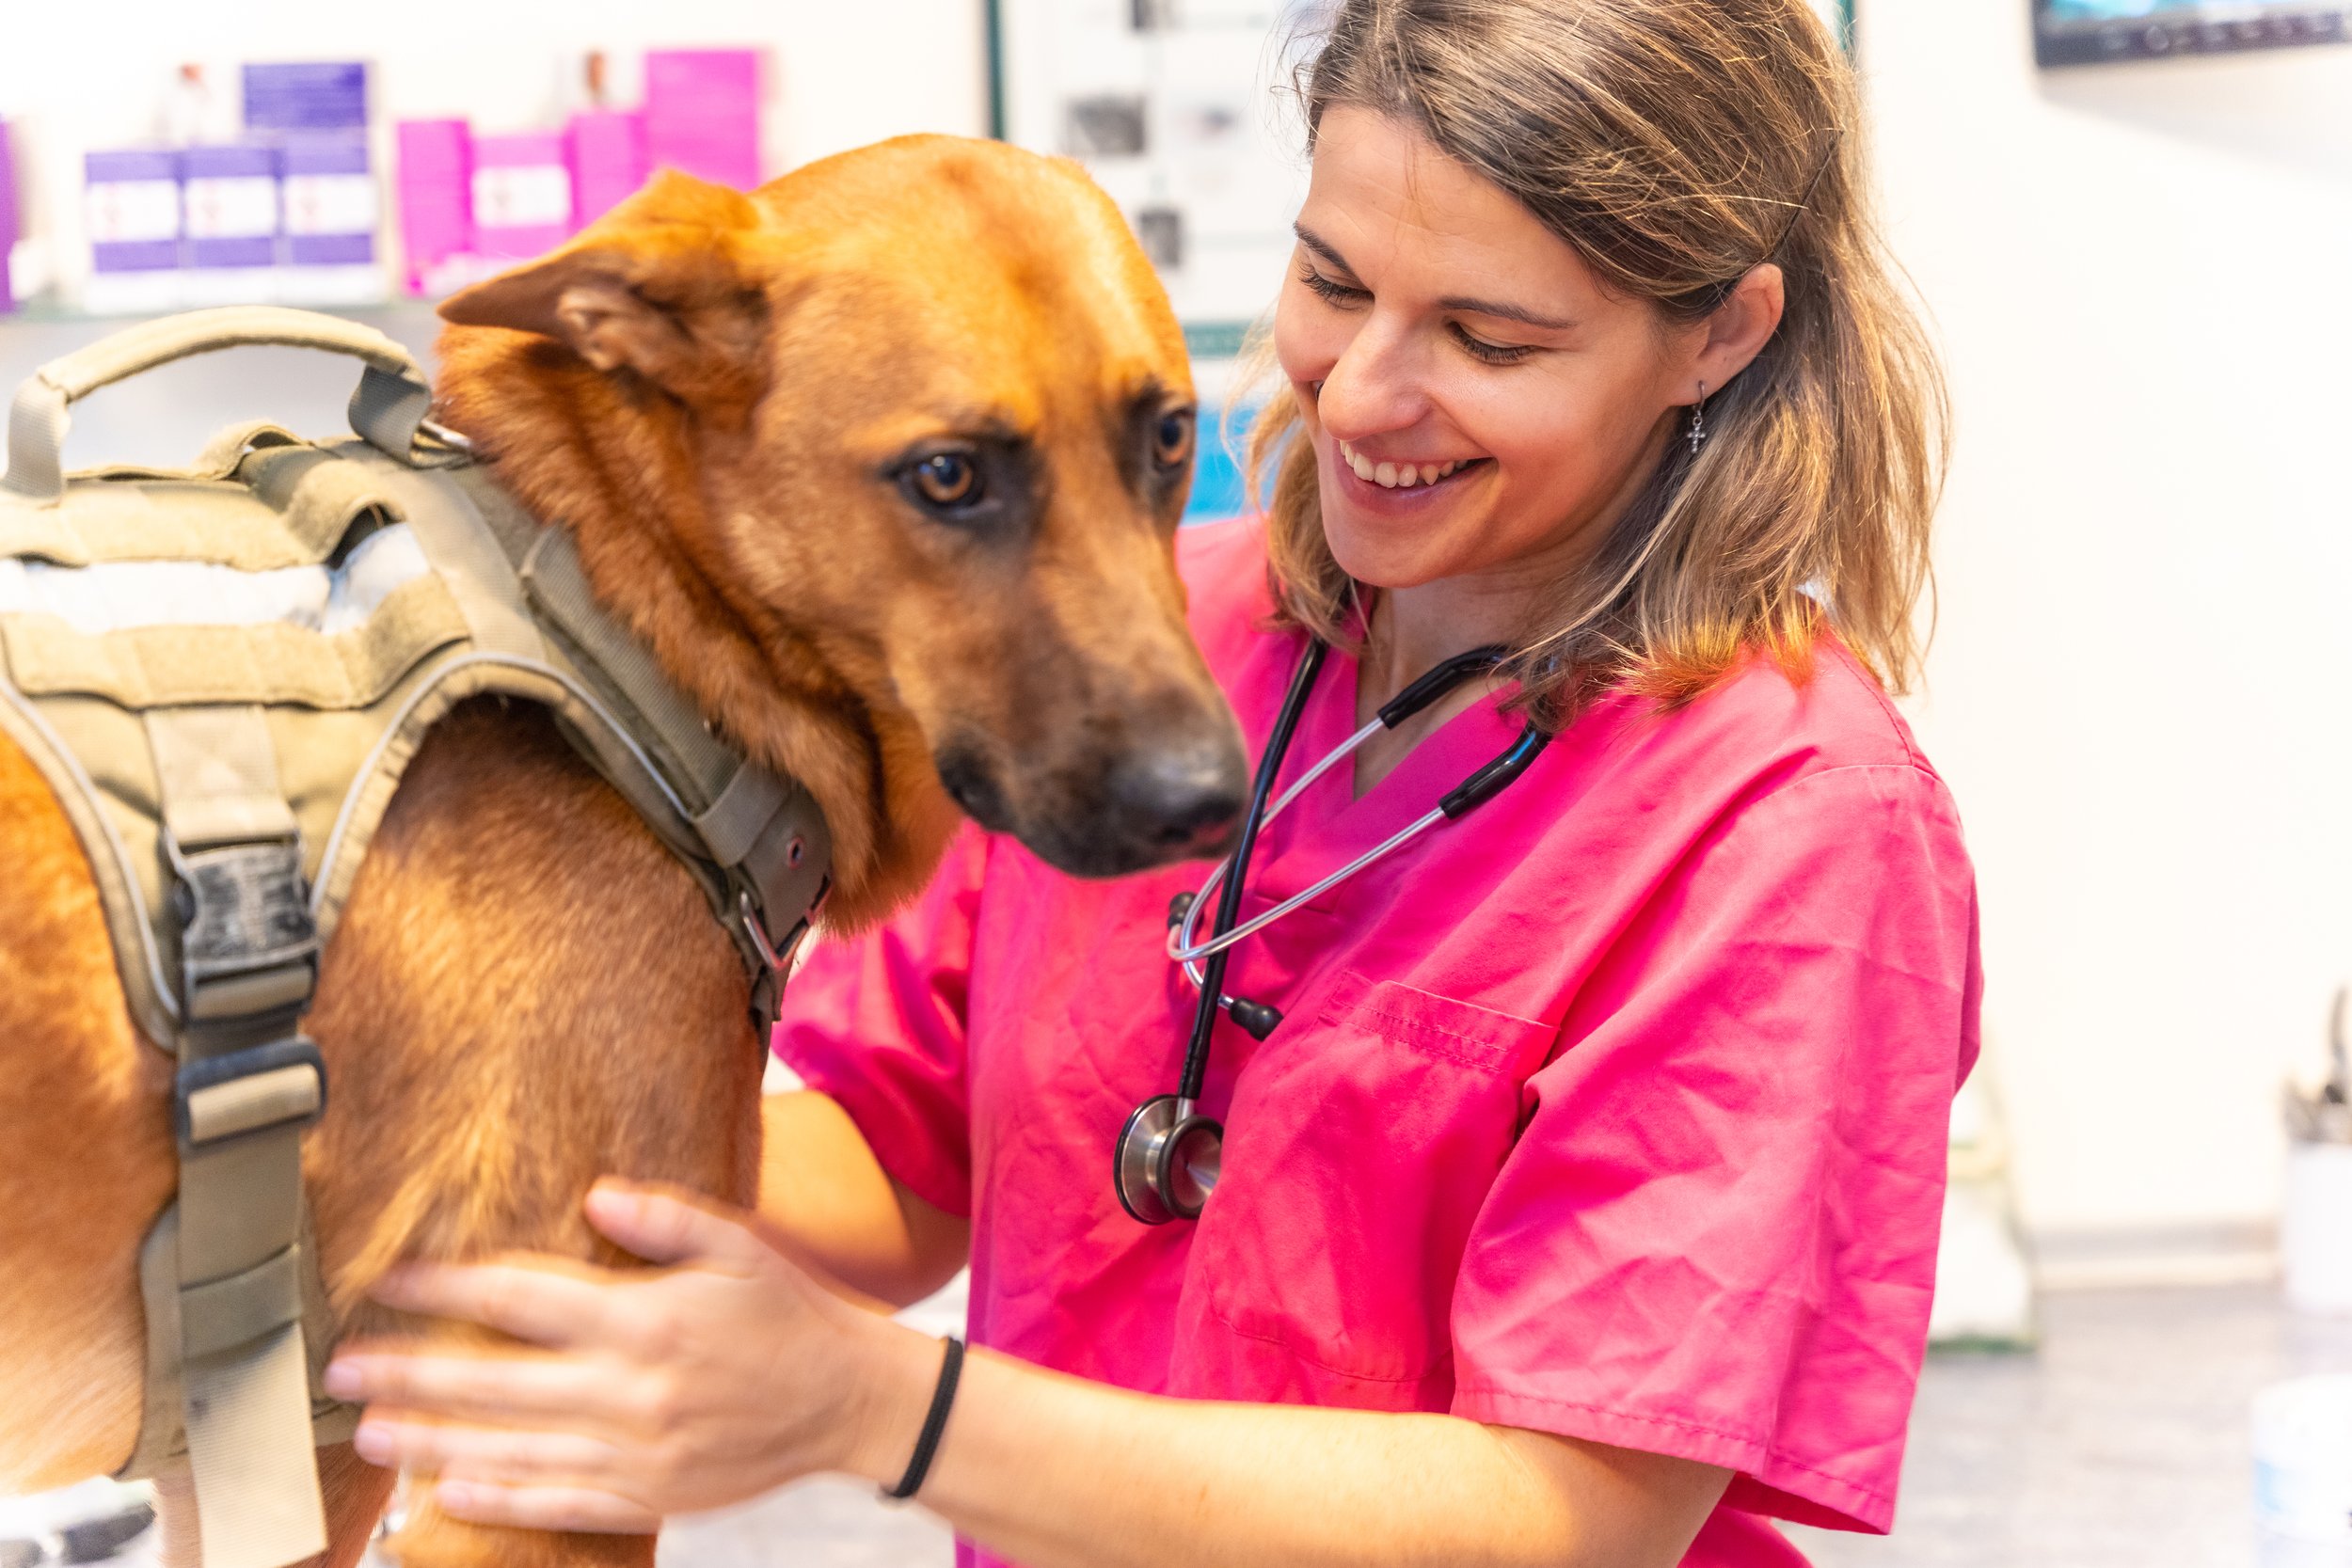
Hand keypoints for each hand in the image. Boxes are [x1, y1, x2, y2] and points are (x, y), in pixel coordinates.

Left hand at [322, 1181, 934, 1530]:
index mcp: (643, 1318)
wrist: (848, 1401)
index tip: (388, 1280)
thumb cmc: (791, 1312)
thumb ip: (666, 1219)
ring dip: (432, 1442)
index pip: (519, 1297)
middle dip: (409, 1372)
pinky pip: (558, 1504)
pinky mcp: (649, 1495)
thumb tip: (595, 1195)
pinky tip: (448, 1491)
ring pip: (510, 1450)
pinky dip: (499, 1500)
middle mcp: (629, 1389)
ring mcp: (635, 1452)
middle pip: (492, 1381)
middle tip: (341, 1370)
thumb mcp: (740, 1246)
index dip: (445, 1286)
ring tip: (372, 1434)